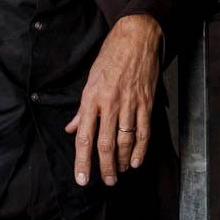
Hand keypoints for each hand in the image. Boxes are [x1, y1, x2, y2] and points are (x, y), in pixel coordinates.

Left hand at [65, 13, 162, 185]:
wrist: (136, 38)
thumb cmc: (111, 56)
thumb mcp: (90, 79)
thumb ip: (82, 109)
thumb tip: (73, 128)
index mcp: (91, 98)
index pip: (85, 137)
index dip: (82, 161)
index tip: (82, 178)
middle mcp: (109, 103)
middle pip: (105, 144)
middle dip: (104, 167)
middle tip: (106, 181)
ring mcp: (130, 103)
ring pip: (125, 140)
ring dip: (122, 161)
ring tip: (119, 173)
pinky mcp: (146, 102)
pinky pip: (143, 131)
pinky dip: (140, 149)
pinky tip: (136, 161)